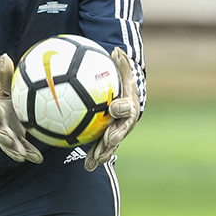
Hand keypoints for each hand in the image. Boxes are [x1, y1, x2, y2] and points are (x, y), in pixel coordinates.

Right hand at [0, 54, 43, 164]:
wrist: (0, 104)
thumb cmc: (2, 91)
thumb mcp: (2, 82)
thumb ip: (3, 73)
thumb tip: (5, 56)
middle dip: (1, 137)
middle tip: (9, 139)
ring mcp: (6, 134)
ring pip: (7, 144)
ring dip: (14, 150)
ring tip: (22, 156)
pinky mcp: (15, 140)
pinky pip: (22, 148)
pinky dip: (29, 154)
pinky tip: (38, 159)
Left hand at [85, 47, 139, 171]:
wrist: (126, 98)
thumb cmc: (122, 83)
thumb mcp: (122, 71)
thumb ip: (120, 63)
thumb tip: (117, 49)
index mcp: (129, 105)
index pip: (127, 107)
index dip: (122, 108)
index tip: (113, 108)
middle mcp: (126, 122)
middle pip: (121, 130)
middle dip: (115, 136)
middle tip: (107, 139)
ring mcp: (119, 132)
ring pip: (112, 144)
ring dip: (104, 152)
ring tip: (94, 161)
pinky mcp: (110, 140)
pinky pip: (102, 149)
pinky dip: (95, 157)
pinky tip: (86, 166)